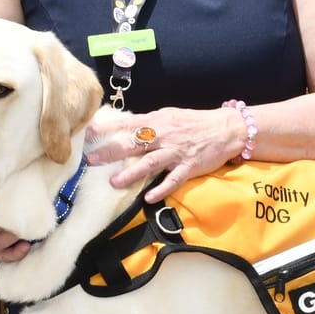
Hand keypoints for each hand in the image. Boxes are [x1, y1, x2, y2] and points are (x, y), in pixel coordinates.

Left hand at [85, 106, 241, 203]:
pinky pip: (173, 179)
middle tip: (91, 160)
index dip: (106, 128)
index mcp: (157, 121)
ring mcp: (176, 152)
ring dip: (131, 173)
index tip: (87, 133)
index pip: (126, 123)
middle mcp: (164, 135)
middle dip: (111, 152)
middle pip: (133, 143)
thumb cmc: (196, 123)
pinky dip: (161, 189)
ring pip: (150, 163)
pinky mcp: (189, 166)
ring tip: (114, 182)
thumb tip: (124, 128)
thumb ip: (148, 122)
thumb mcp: (169, 116)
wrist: (227, 129)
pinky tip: (148, 198)